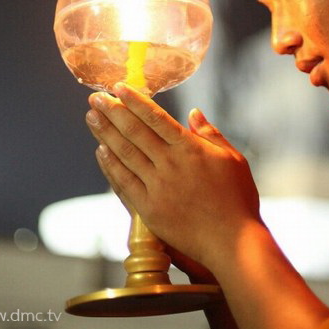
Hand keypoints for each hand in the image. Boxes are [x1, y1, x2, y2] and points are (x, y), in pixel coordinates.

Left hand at [85, 83, 260, 272]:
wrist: (232, 241)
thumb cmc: (237, 199)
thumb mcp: (232, 158)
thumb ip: (210, 133)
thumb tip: (193, 113)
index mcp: (190, 148)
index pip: (156, 117)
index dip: (135, 100)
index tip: (118, 87)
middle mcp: (170, 164)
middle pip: (134, 132)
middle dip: (112, 111)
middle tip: (95, 97)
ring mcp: (157, 187)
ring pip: (124, 154)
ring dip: (105, 133)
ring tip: (91, 117)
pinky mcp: (149, 209)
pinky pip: (124, 183)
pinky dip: (110, 166)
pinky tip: (101, 152)